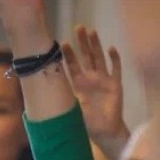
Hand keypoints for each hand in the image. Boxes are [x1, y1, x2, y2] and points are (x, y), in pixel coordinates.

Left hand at [62, 26, 128, 144]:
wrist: (105, 132)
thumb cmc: (87, 123)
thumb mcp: (71, 110)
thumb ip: (62, 100)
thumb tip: (43, 95)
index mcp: (78, 84)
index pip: (72, 65)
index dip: (68, 54)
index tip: (61, 42)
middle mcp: (90, 79)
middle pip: (86, 56)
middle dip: (82, 42)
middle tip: (78, 27)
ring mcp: (103, 80)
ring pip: (99, 58)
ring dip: (96, 45)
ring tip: (91, 31)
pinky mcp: (116, 85)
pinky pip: (116, 69)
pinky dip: (114, 59)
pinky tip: (111, 48)